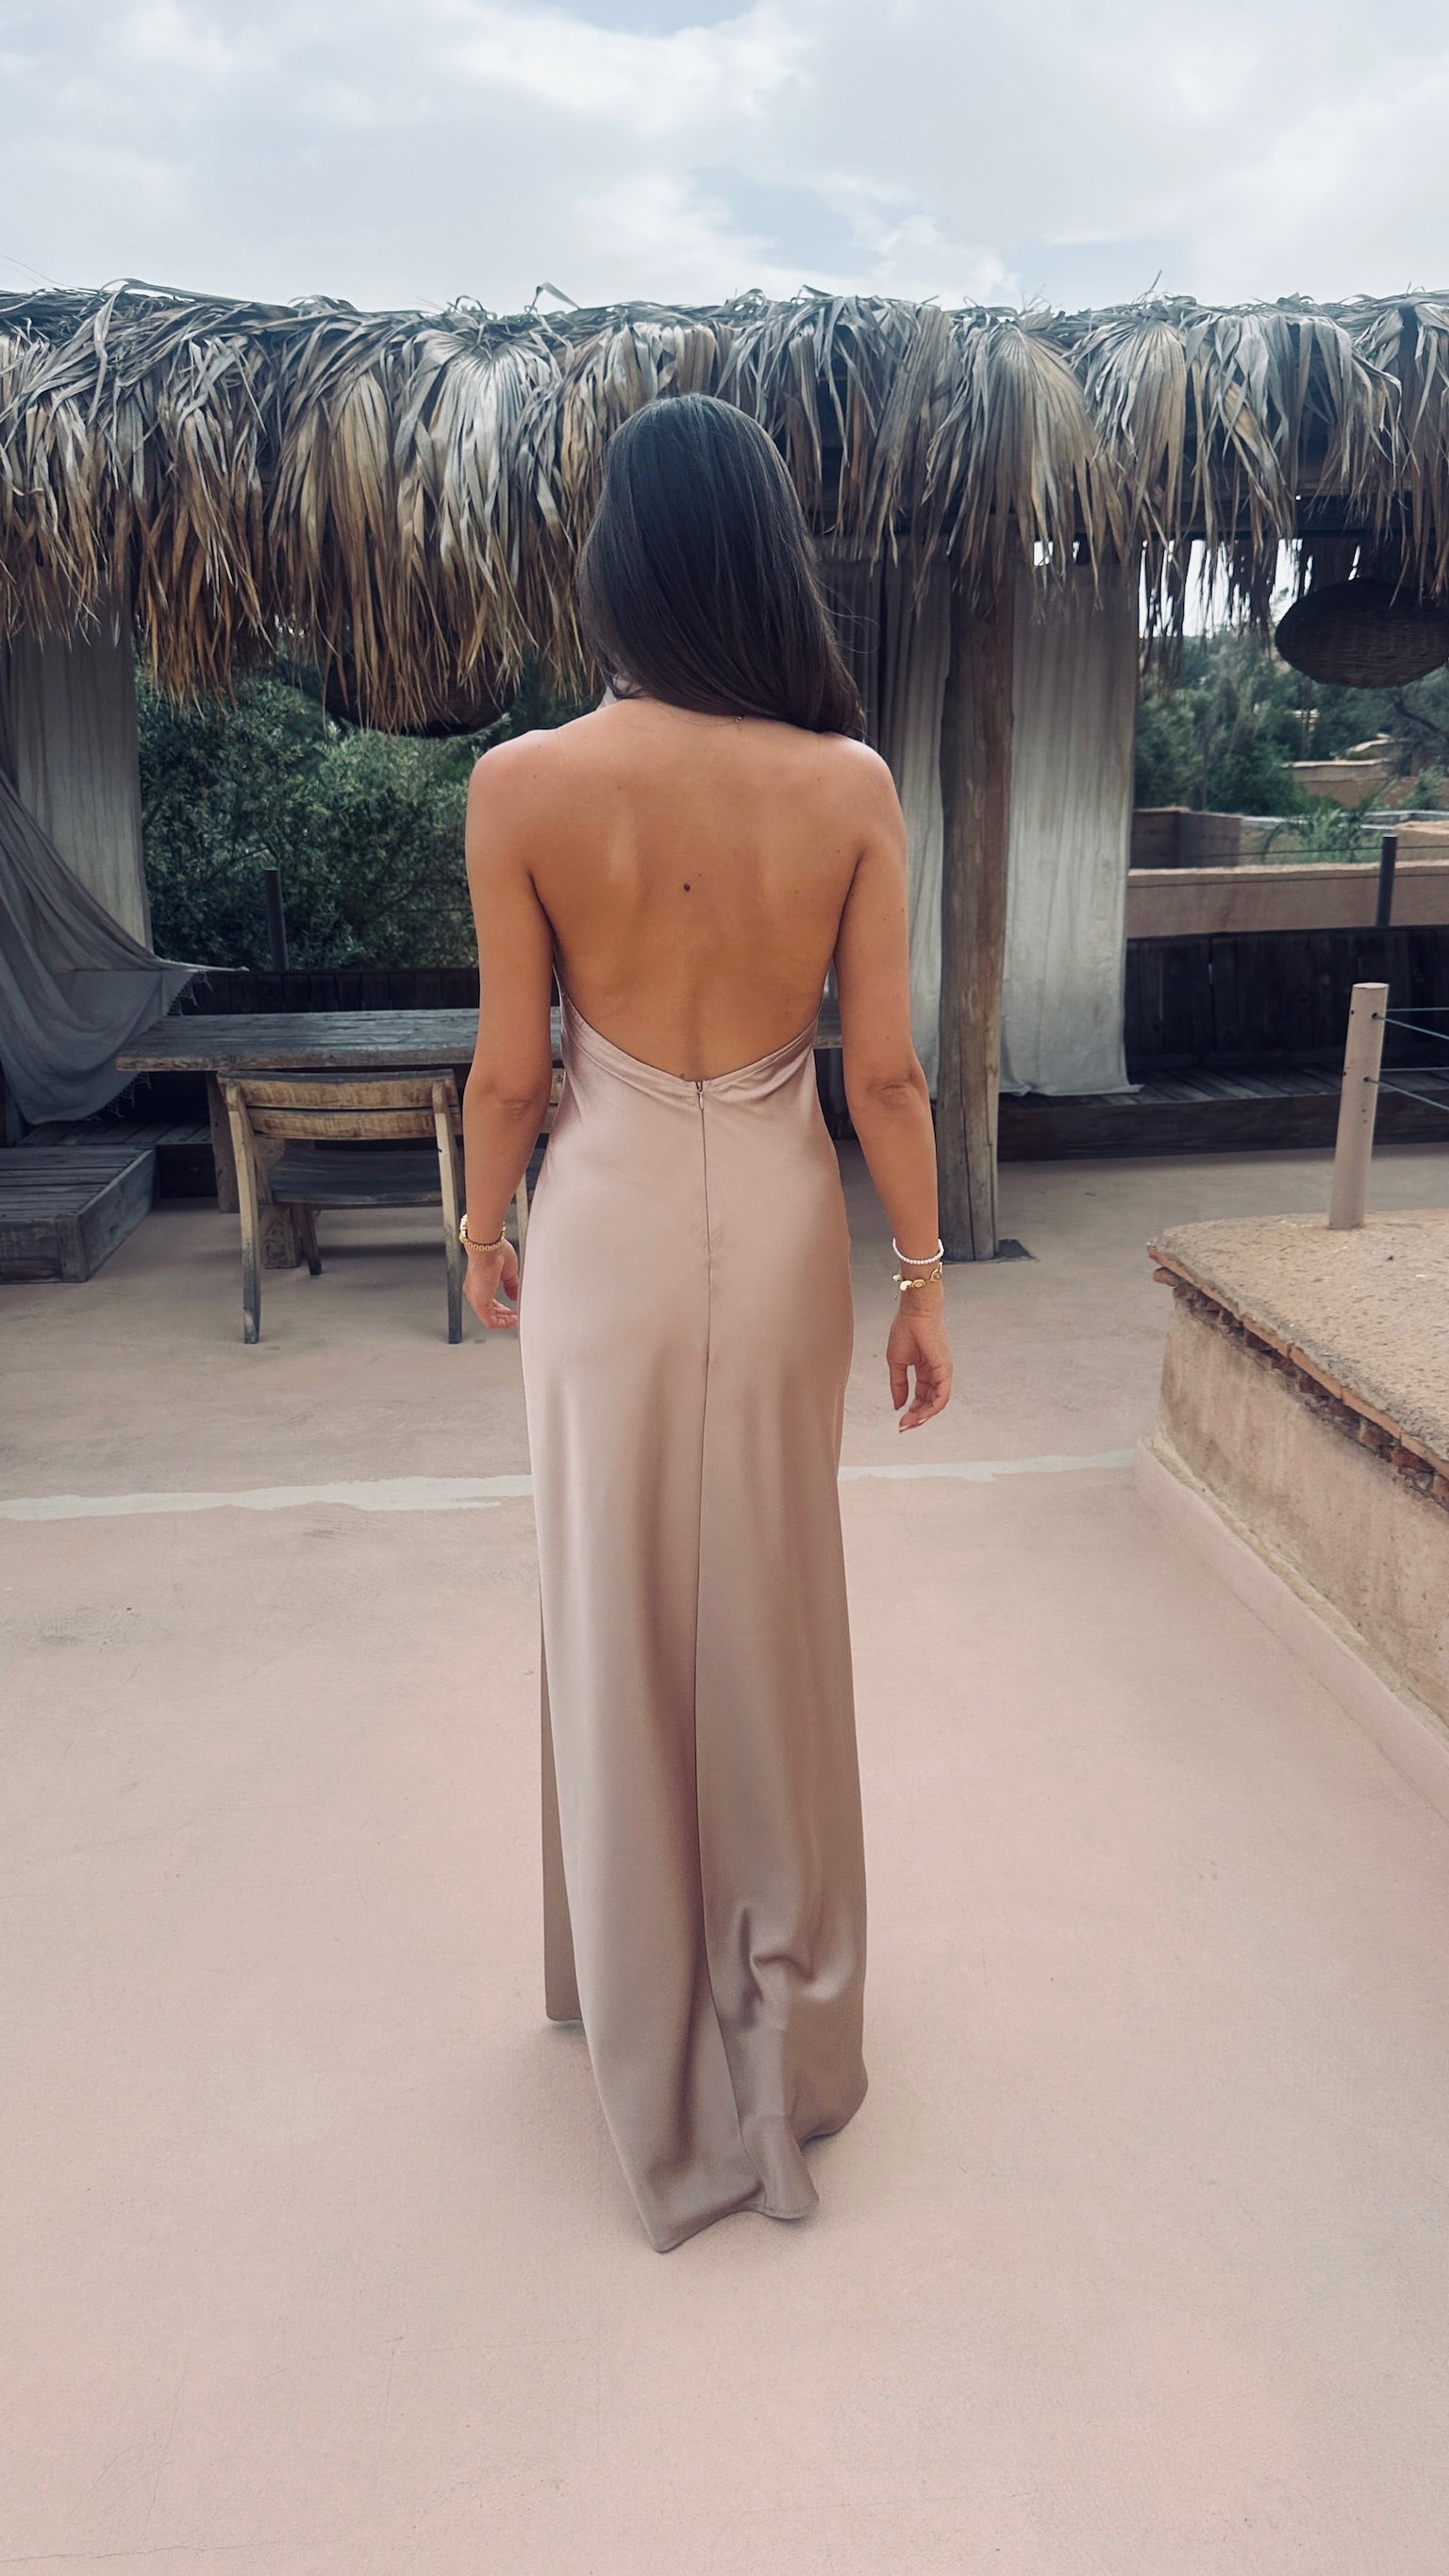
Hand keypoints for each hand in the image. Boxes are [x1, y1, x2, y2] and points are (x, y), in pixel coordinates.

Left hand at [464, 1237, 520, 1329]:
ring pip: (490, 1319)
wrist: (488, 1247)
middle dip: (506, 1316)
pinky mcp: (479, 1303)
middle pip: (490, 1313)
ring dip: (505, 1321)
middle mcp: (475, 1293)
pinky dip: (503, 1324)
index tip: (514, 1310)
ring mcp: (476, 1298)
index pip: (490, 1303)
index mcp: (480, 1284)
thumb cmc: (495, 1252)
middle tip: (517, 1316)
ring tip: (516, 1318)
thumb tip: (514, 1295)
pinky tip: (512, 1320)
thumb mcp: (508, 1272)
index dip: (503, 1309)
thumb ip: (511, 1286)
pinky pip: (490, 1322)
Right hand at [887, 1295, 951, 1429]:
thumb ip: (898, 1385)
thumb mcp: (897, 1363)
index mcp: (924, 1370)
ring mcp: (942, 1372)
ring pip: (937, 1402)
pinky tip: (921, 1415)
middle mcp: (935, 1373)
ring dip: (924, 1416)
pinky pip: (942, 1395)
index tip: (900, 1421)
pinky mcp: (945, 1370)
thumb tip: (898, 1404)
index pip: (920, 1396)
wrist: (914, 1313)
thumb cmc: (905, 1330)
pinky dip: (933, 1408)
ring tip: (910, 1423)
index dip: (911, 1410)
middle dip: (917, 1416)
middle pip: (929, 1402)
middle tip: (904, 1426)